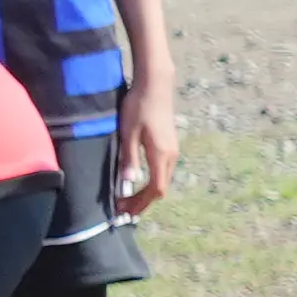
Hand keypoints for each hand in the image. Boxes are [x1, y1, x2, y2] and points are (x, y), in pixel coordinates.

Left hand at [109, 75, 180, 217]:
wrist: (156, 85)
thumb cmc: (138, 107)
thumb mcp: (128, 133)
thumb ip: (129, 158)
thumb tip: (128, 183)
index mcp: (161, 155)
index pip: (155, 189)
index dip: (140, 204)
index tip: (124, 211)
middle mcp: (171, 156)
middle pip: (161, 188)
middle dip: (143, 202)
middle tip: (123, 210)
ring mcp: (173, 150)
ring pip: (163, 179)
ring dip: (147, 192)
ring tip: (128, 198)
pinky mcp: (170, 144)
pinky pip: (163, 170)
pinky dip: (151, 181)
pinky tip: (139, 180)